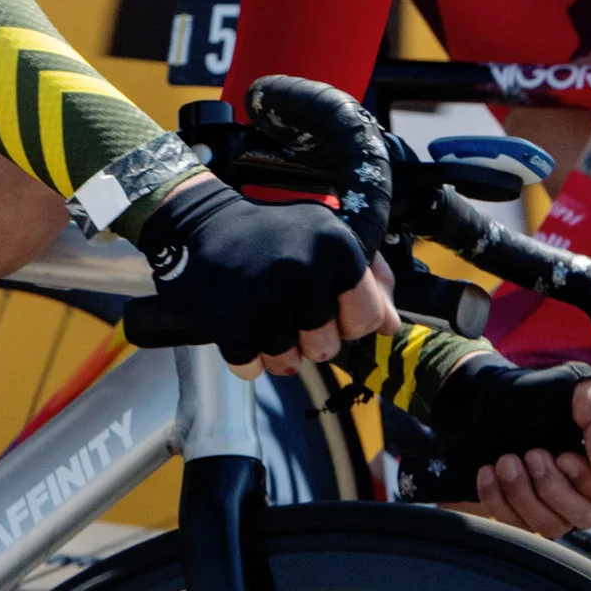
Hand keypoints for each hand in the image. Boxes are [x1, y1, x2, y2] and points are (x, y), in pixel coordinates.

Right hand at [122, 175, 373, 364]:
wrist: (201, 223)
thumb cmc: (274, 233)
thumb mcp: (328, 238)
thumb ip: (370, 280)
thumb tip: (389, 327)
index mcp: (336, 248)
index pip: (364, 320)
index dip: (347, 322)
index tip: (328, 306)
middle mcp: (304, 271)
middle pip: (325, 348)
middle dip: (309, 339)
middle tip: (289, 313)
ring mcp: (265, 298)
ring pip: (288, 362)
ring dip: (276, 351)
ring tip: (263, 322)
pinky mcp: (229, 321)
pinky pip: (250, 367)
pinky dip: (247, 358)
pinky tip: (240, 328)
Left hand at [463, 381, 590, 536]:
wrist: (492, 398)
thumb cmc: (543, 394)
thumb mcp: (580, 391)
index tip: (564, 457)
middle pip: (588, 516)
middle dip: (552, 487)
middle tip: (532, 454)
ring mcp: (557, 507)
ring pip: (552, 527)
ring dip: (523, 494)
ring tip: (506, 460)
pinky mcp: (524, 514)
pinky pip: (517, 526)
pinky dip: (498, 501)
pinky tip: (488, 472)